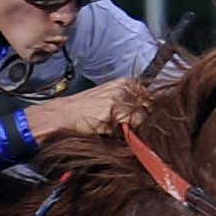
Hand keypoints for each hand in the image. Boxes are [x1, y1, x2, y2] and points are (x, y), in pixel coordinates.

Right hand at [23, 78, 145, 143]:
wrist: (66, 113)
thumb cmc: (87, 107)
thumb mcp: (110, 95)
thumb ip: (129, 99)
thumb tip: (149, 109)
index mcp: (125, 82)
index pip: (150, 98)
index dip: (146, 110)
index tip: (139, 117)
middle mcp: (124, 89)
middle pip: (148, 110)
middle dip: (141, 120)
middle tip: (125, 125)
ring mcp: (118, 100)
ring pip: (140, 121)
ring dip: (131, 128)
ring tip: (114, 127)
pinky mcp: (111, 114)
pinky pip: (127, 129)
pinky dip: (121, 133)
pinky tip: (107, 129)